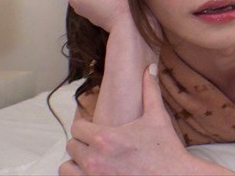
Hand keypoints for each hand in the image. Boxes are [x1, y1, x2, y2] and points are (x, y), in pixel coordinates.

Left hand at [59, 65, 189, 174]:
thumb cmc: (167, 150)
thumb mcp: (157, 118)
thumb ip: (150, 91)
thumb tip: (149, 68)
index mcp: (106, 138)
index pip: (77, 128)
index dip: (84, 126)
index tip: (91, 127)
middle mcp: (95, 159)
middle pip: (71, 146)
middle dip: (82, 143)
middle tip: (94, 143)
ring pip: (67, 167)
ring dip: (76, 162)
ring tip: (90, 159)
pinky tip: (94, 172)